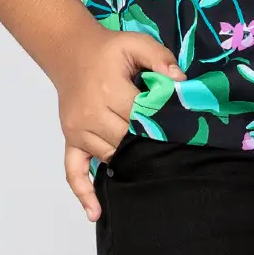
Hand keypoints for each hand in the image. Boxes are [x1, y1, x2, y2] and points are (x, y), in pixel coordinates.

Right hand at [54, 23, 185, 220]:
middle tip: (172, 151)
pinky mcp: (71, 139)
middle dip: (148, 145)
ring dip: (129, 161)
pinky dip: (83, 192)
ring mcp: (78, 130)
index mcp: (109, 90)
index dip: (162, 125)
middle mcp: (91, 113)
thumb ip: (160, 58)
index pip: (142, 116)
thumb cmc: (108, 50)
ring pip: (109, 156)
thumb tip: (182, 83)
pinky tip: (96, 212)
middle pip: (127, 141)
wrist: (71, 51)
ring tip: (152, 170)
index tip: (182, 132)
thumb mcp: (136, 43)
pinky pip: (73, 170)